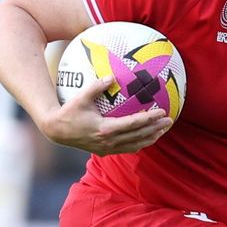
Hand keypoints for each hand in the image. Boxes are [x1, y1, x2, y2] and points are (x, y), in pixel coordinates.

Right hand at [39, 74, 171, 155]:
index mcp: (105, 129)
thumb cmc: (69, 112)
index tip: (162, 111)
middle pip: (138, 136)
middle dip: (156, 128)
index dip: (149, 118)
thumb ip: (97, 86)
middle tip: (170, 120)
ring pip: (135, 145)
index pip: (133, 124)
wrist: (57, 131)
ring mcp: (108, 149)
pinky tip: (147, 137)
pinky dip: (140, 143)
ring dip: (151, 137)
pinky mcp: (105, 151)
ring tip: (163, 129)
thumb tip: (112, 76)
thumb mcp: (81, 97)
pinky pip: (128, 148)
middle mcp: (109, 142)